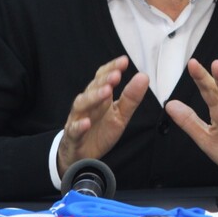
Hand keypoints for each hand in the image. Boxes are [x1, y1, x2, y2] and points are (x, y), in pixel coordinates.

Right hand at [57, 55, 148, 175]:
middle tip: (116, 75)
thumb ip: (131, 97)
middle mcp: (87, 104)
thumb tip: (144, 76)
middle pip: (93, 88)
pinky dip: (79, 126)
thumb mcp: (120, 115)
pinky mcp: (73, 136)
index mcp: (99, 97)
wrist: (81, 155)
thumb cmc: (101, 130)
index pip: (103, 77)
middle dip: (104, 80)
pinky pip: (74, 130)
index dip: (112, 68)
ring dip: (93, 97)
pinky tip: (87, 122)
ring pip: (82, 105)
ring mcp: (78, 119)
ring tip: (106, 92)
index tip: (124, 61)